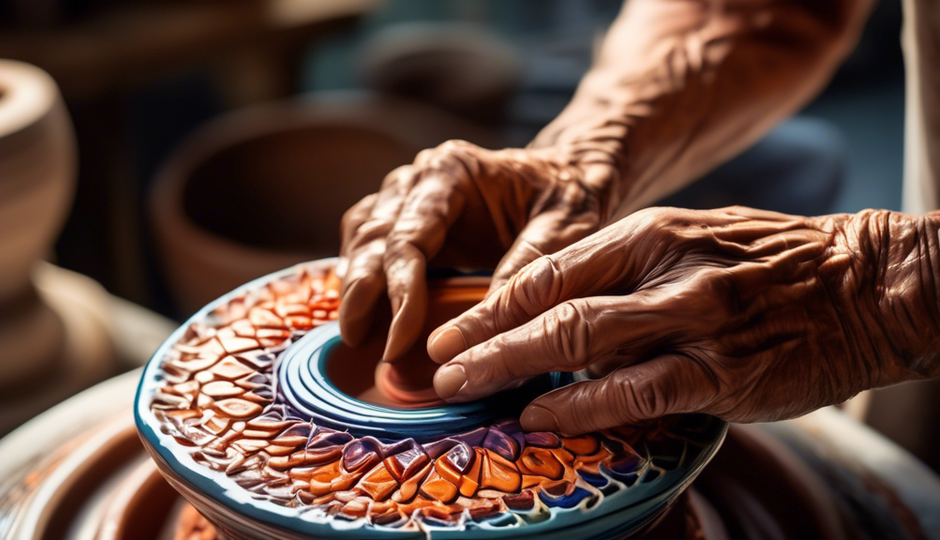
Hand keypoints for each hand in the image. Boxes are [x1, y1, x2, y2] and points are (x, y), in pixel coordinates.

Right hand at [339, 140, 619, 360]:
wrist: (571, 174)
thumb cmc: (571, 194)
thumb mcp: (566, 227)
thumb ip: (528, 267)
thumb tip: (486, 325)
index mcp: (452, 172)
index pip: (407, 238)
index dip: (398, 293)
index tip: (399, 343)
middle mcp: (419, 178)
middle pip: (372, 238)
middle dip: (361, 294)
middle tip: (359, 344)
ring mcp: (409, 196)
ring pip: (362, 238)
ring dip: (355, 286)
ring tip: (356, 335)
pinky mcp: (410, 218)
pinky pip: (369, 242)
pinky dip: (361, 275)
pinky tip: (364, 312)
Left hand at [428, 206, 936, 434]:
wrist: (866, 283)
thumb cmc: (770, 262)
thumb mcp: (694, 239)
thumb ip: (630, 270)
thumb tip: (561, 308)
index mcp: (652, 235)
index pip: (552, 268)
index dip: (493, 302)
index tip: (450, 327)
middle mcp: (664, 273)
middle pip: (551, 306)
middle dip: (484, 339)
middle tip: (438, 365)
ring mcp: (693, 323)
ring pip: (581, 345)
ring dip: (513, 367)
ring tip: (466, 388)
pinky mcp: (721, 373)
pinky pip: (637, 391)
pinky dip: (582, 407)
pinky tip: (541, 417)